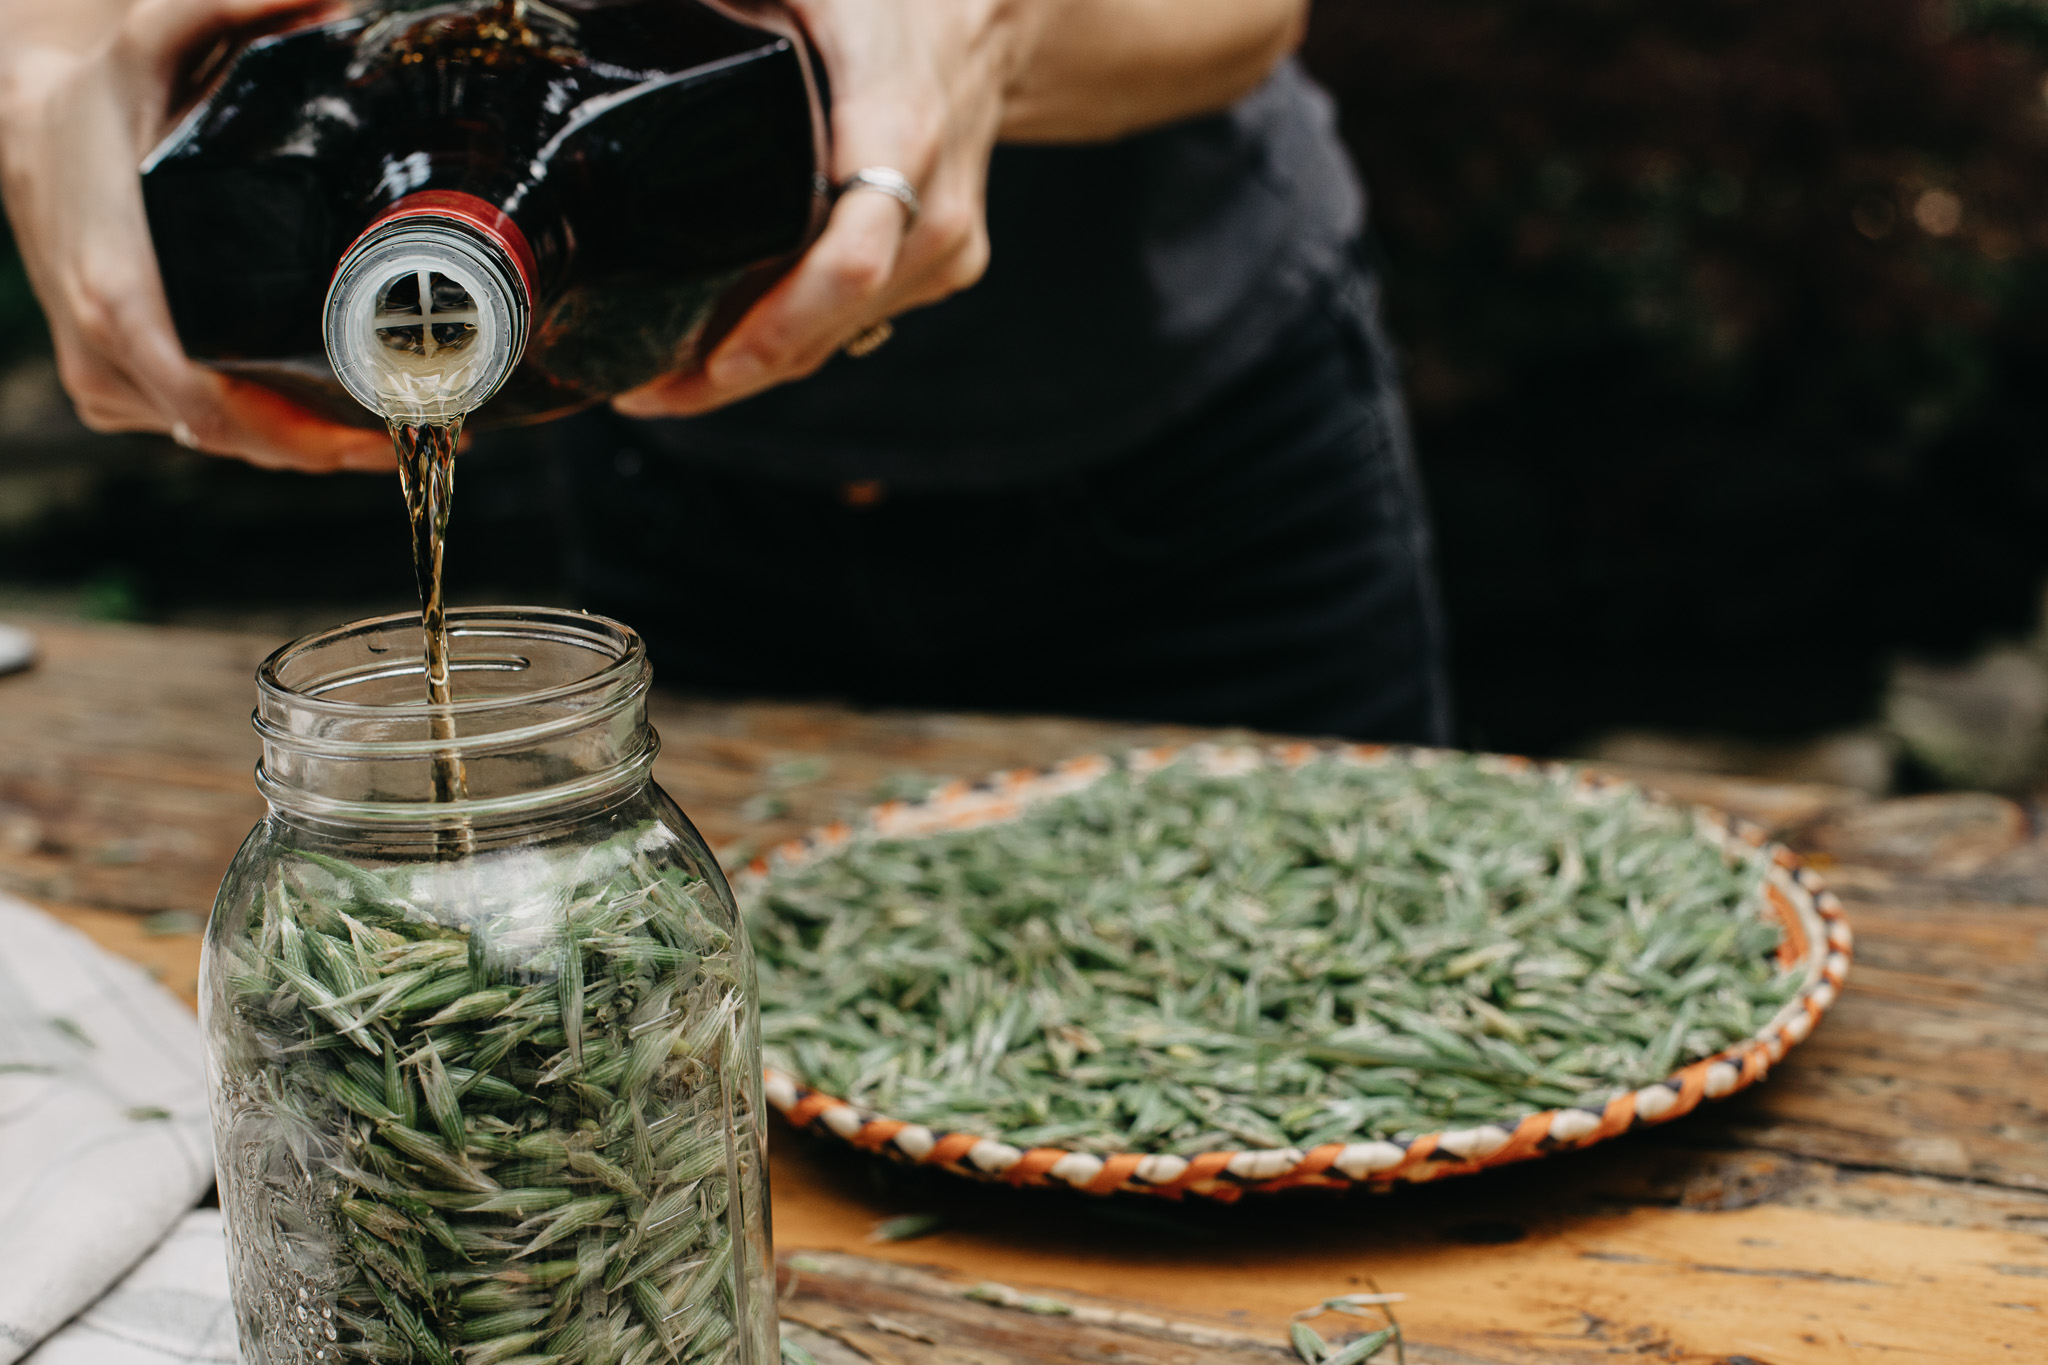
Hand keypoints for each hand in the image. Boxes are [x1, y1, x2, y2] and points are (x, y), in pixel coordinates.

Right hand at [0, 0, 390, 471]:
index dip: (304, 441)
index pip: (218, 411)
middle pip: (234, 440)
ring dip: (302, 445)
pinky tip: (326, 419)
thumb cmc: (94, 90)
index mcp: (121, 297)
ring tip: (393, 423)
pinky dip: (261, 432)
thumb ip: (246, 7)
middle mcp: (108, 352)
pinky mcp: (108, 382)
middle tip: (420, 424)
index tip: (384, 434)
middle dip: (327, 446)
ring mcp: (104, 375)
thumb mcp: (160, 34)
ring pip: (218, 441)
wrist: (23, 119)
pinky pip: (196, 428)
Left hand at [612, 0, 1045, 418]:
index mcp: (898, 130)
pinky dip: (791, 340)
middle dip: (736, 370)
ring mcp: (946, 244)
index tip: (712, 360)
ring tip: (663, 382)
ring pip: (839, 334)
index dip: (780, 322)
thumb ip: (722, 1)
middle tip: (645, 393)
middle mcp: (935, 205)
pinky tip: (725, 346)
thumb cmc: (889, 1)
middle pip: (831, 319)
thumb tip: (589, 4)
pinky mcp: (944, 265)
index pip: (851, 256)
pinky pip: (857, 322)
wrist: (981, 20)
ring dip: (754, 366)